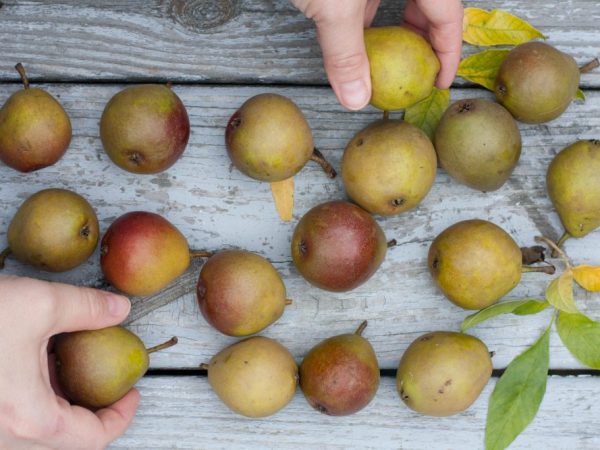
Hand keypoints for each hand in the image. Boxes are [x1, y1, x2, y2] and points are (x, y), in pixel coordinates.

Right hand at [0, 276, 135, 449]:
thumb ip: (86, 308)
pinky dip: (31, 400)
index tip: (132, 394)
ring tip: (65, 367)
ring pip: (35, 432)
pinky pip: (11, 421)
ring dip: (58, 405)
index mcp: (28, 420)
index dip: (121, 417)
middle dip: (90, 411)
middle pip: (64, 440)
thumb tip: (119, 308)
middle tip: (105, 382)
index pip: (92, 438)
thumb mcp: (37, 304)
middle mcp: (3, 438)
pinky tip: (28, 364)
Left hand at [292, 0, 463, 109]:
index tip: (442, 81)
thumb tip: (355, 99)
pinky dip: (366, 12)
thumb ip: (346, 55)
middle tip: (416, 72)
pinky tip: (355, 33)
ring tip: (385, 60)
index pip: (448, 13)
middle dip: (423, 38)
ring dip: (392, 27)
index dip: (449, 52)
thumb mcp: (333, 8)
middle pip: (429, 1)